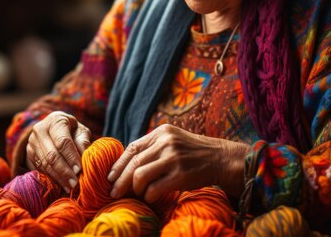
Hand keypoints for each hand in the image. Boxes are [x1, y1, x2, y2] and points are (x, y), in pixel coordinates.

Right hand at [26, 111, 90, 191]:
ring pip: (45, 164)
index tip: (79, 170)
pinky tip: (62, 185)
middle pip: (52, 155)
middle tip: (75, 183)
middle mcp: (40, 129)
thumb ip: (83, 142)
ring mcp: (32, 142)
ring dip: (58, 178)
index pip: (63, 141)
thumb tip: (85, 157)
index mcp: (55, 120)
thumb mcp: (80, 131)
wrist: (53, 130)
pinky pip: (40, 169)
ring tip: (70, 187)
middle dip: (64, 171)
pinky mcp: (29, 154)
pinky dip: (52, 178)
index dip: (71, 157)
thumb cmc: (71, 130)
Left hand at [107, 124, 249, 202]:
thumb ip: (153, 146)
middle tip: (113, 192)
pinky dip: (148, 196)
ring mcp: (174, 158)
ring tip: (139, 194)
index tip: (109, 177)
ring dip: (136, 189)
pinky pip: (154, 189)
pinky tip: (151, 198)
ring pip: (140, 175)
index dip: (118, 164)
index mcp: (161, 132)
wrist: (220, 158)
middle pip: (134, 163)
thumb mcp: (173, 140)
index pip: (132, 148)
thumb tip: (125, 163)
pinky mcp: (181, 175)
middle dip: (120, 180)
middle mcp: (166, 142)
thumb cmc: (192, 153)